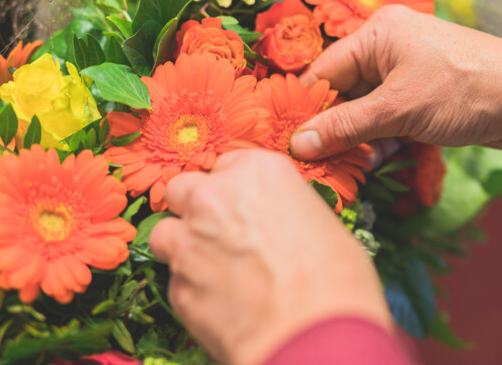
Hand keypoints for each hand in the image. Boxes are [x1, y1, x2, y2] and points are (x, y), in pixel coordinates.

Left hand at [149, 150, 391, 364]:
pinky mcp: (176, 288)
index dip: (237, 190)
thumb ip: (284, 211)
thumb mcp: (322, 223)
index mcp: (257, 171)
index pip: (229, 164)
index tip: (248, 208)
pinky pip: (174, 279)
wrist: (315, 337)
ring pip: (165, 232)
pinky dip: (192, 288)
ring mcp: (188, 242)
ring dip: (184, 246)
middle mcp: (214, 198)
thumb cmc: (336, 281)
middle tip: (224, 233)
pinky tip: (222, 304)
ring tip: (217, 270)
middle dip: (197, 208)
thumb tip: (277, 224)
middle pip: (184, 188)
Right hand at [291, 5, 501, 160]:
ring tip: (354, 168)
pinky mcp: (429, 97)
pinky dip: (386, 140)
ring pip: (369, 110)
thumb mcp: (396, 110)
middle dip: (336, 129)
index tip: (287, 144)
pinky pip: (393, 119)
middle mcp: (391, 48)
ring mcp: (412, 73)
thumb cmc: (463, 90)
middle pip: (345, 92)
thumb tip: (297, 144)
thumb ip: (345, 127)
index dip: (306, 109)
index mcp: (378, 34)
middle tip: (319, 165)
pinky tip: (383, 162)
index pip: (324, 72)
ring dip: (362, 140)